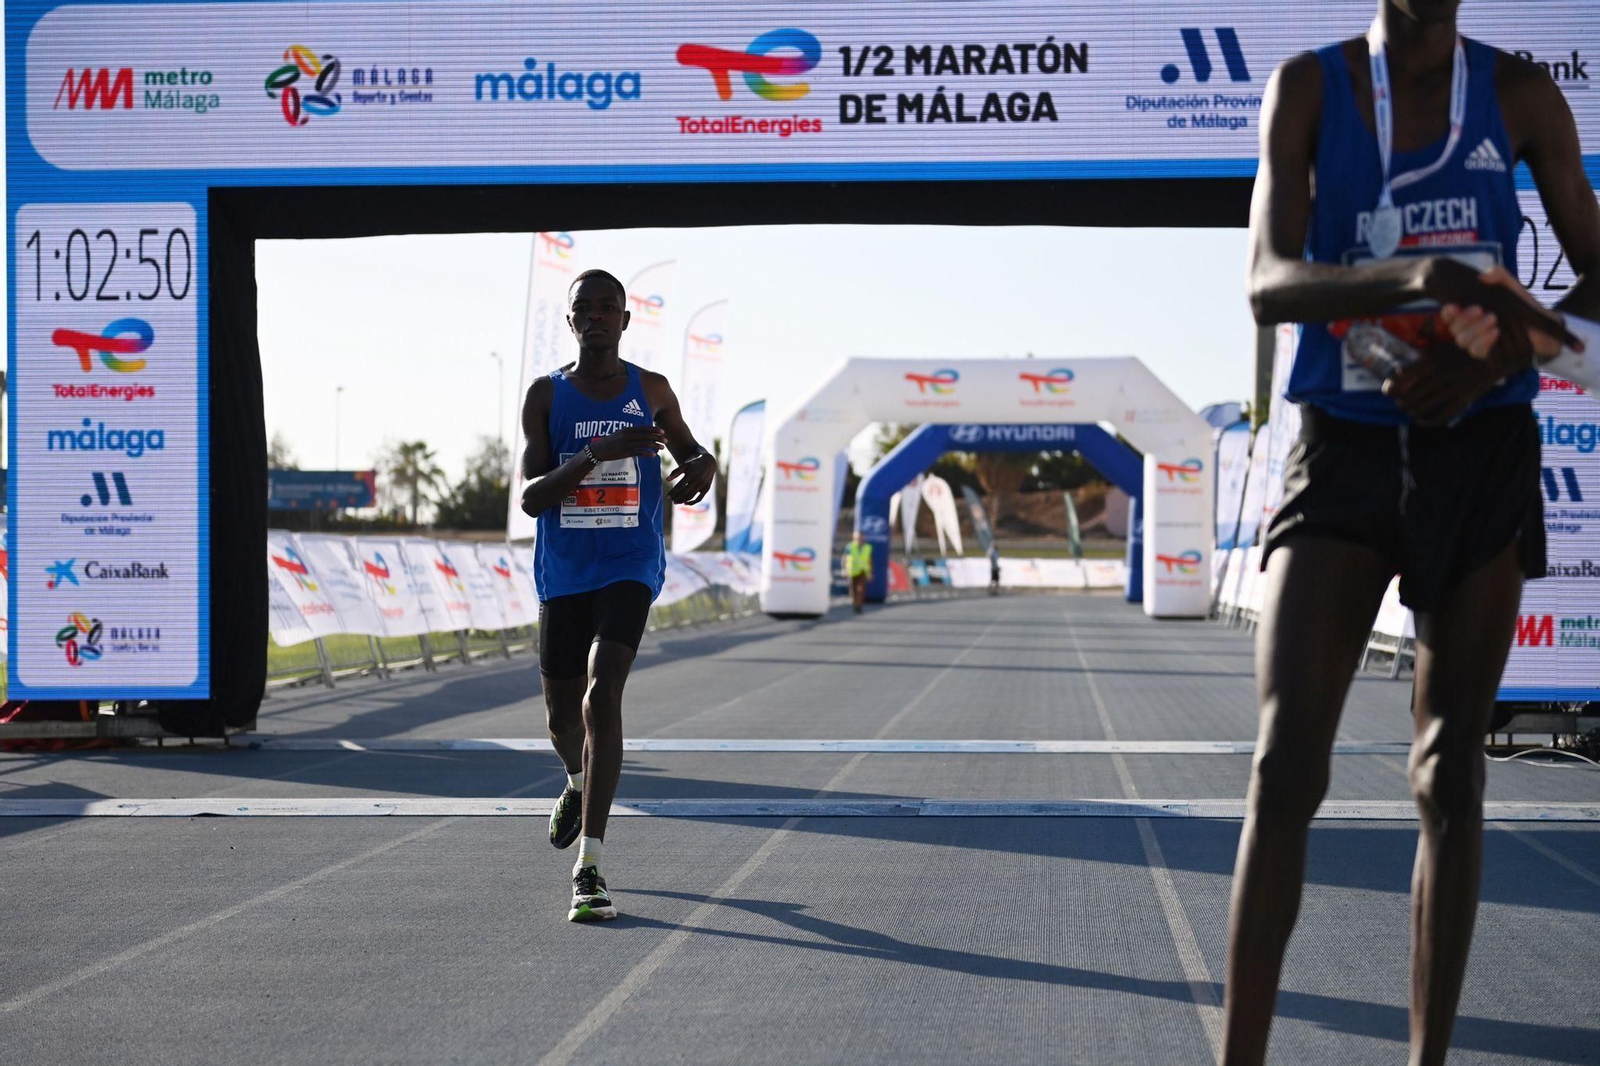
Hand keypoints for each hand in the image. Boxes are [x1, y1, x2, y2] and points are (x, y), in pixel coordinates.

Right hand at [589, 426, 665, 461]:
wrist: (599, 449)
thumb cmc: (611, 442)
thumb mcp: (620, 434)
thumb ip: (630, 433)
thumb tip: (641, 433)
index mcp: (628, 430)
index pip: (644, 428)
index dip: (654, 430)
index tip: (662, 432)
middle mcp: (628, 435)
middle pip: (646, 436)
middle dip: (657, 438)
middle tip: (666, 441)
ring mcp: (627, 443)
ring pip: (644, 444)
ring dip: (655, 445)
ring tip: (662, 448)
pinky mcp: (625, 452)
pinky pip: (639, 452)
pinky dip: (647, 453)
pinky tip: (654, 455)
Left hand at [666, 452, 714, 505]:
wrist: (709, 462)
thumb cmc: (694, 464)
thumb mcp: (684, 465)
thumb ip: (675, 472)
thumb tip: (667, 480)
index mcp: (691, 474)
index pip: (680, 486)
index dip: (673, 492)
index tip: (668, 496)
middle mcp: (697, 480)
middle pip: (685, 492)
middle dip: (676, 497)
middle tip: (670, 499)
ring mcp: (703, 485)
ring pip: (691, 496)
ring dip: (682, 500)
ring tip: (675, 502)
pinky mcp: (706, 488)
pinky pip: (699, 498)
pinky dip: (692, 502)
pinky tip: (685, 503)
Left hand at [1382, 347, 1499, 426]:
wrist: (1493, 355)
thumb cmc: (1463, 350)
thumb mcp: (1439, 350)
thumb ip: (1420, 361)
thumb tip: (1400, 373)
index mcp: (1429, 363)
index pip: (1399, 381)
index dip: (1390, 389)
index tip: (1387, 392)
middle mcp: (1437, 377)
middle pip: (1408, 398)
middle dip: (1401, 402)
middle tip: (1400, 402)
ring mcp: (1450, 390)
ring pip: (1420, 409)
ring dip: (1412, 411)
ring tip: (1410, 410)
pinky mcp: (1462, 400)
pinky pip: (1440, 417)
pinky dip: (1427, 422)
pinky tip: (1422, 420)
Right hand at [1439, 265, 1580, 365]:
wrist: (1542, 325)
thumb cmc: (1522, 306)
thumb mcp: (1511, 287)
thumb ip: (1498, 276)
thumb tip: (1483, 276)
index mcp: (1470, 312)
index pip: (1450, 315)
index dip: (1448, 312)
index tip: (1453, 306)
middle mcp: (1470, 328)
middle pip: (1454, 328)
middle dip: (1464, 319)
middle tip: (1480, 309)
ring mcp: (1477, 342)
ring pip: (1462, 340)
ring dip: (1475, 330)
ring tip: (1493, 320)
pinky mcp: (1487, 354)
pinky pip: (1476, 351)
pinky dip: (1483, 342)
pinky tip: (1495, 333)